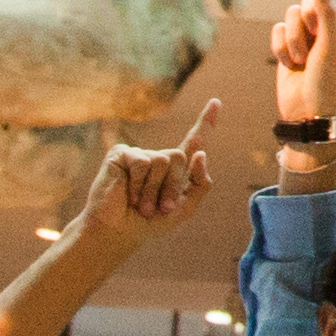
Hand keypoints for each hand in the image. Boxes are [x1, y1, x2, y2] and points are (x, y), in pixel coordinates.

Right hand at [72, 107, 220, 263]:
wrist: (118, 233)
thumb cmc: (149, 224)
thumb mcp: (184, 209)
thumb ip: (200, 183)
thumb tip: (202, 153)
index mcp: (175, 171)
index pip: (193, 142)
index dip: (206, 122)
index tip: (216, 102)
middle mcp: (158, 158)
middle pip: (181, 157)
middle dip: (172, 186)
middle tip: (160, 208)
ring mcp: (140, 155)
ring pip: (162, 160)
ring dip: (153, 190)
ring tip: (141, 205)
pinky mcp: (121, 154)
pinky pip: (142, 161)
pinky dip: (137, 184)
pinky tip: (128, 195)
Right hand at [271, 0, 335, 131]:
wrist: (306, 114)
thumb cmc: (328, 84)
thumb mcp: (330, 48)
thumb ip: (326, 14)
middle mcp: (330, 23)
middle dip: (309, 14)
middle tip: (314, 40)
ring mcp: (308, 32)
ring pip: (291, 12)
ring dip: (294, 39)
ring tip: (303, 61)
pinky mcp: (288, 42)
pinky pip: (277, 28)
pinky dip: (281, 48)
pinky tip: (290, 65)